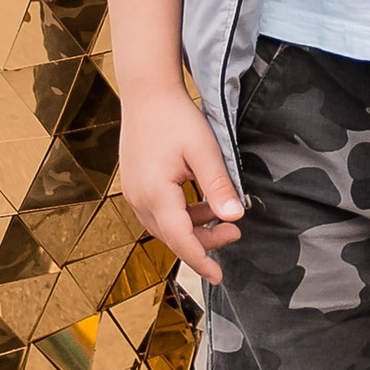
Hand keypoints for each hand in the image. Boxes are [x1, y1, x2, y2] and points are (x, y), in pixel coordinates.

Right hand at [117, 84, 244, 286]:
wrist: (147, 93)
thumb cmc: (176, 117)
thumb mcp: (204, 151)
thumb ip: (219, 186)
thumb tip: (236, 218)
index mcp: (155, 193)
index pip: (181, 238)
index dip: (201, 260)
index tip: (218, 276)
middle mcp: (139, 198)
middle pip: (173, 236)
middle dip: (204, 241)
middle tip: (235, 231)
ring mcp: (133, 192)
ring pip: (165, 226)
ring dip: (193, 227)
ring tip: (222, 214)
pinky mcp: (135, 185)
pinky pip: (159, 212)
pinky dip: (181, 215)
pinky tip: (201, 202)